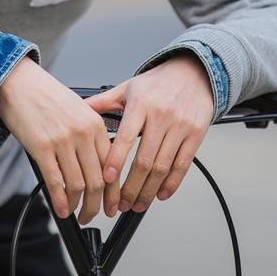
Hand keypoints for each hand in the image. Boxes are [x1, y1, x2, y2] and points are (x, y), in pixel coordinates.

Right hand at [0, 57, 110, 223]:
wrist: (19, 81)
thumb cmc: (45, 94)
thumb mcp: (77, 109)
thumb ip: (89, 134)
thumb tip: (96, 165)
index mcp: (95, 123)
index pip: (112, 165)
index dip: (113, 191)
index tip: (112, 203)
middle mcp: (82, 133)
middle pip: (98, 180)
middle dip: (98, 204)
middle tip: (94, 214)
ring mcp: (62, 141)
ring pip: (78, 185)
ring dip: (79, 206)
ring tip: (76, 213)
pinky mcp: (42, 148)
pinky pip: (55, 182)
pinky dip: (60, 201)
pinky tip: (61, 209)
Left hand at [84, 53, 213, 216]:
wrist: (193, 72)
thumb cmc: (159, 82)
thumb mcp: (129, 87)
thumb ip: (104, 101)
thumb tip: (79, 108)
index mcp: (141, 104)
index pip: (126, 137)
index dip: (116, 161)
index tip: (106, 180)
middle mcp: (161, 116)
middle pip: (145, 160)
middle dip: (131, 187)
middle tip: (121, 203)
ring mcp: (180, 126)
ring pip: (163, 167)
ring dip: (149, 191)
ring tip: (137, 204)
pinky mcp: (196, 134)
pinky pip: (183, 164)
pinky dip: (172, 183)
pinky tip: (161, 193)